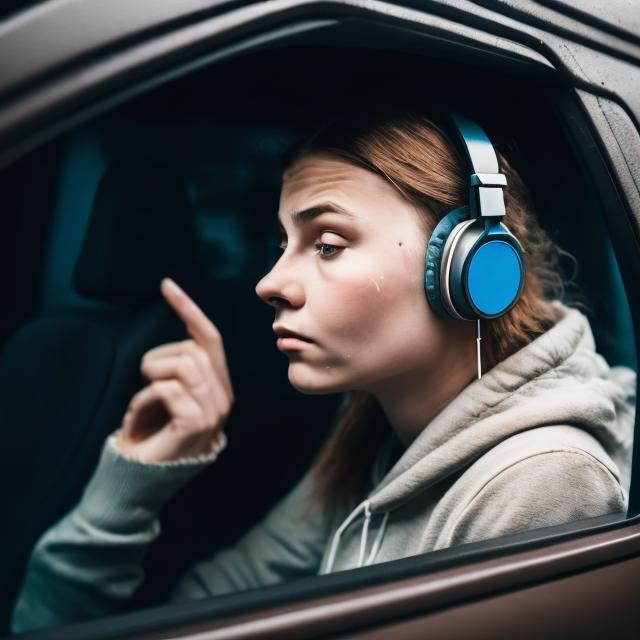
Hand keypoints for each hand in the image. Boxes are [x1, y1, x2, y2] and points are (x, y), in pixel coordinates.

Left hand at [114, 278, 233, 462]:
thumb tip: (187, 326)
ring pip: (182, 365)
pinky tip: (138, 420)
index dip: (188, 310)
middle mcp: (223, 397)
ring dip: (151, 379)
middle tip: (145, 384)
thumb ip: (183, 367)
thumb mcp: (169, 394)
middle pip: (192, 349)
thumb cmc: (150, 434)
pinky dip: (142, 400)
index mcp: (218, 386)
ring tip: (142, 403)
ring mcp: (214, 412)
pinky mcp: (197, 425)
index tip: (166, 285)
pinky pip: (167, 389)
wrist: (138, 481)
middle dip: (157, 360)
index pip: (209, 338)